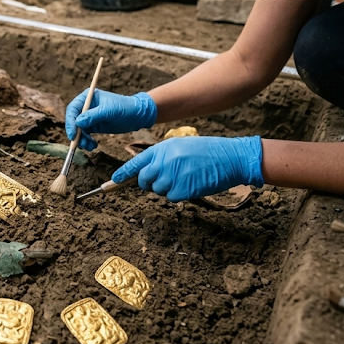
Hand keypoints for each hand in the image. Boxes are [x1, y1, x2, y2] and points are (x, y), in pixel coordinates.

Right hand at [65, 90, 156, 149]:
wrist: (137, 116)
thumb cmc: (125, 108)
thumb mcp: (109, 111)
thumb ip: (93, 116)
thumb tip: (77, 122)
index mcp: (88, 97)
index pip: (73, 109)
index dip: (70, 121)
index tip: (73, 134)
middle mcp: (86, 106)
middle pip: (73, 120)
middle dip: (75, 133)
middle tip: (78, 143)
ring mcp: (89, 117)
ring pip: (78, 130)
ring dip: (81, 139)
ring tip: (89, 146)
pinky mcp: (94, 126)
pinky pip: (85, 135)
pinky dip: (87, 141)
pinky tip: (93, 145)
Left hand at [112, 135, 264, 200]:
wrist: (231, 157)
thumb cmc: (207, 151)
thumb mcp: (180, 146)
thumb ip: (162, 158)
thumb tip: (146, 173)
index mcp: (163, 148)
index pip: (136, 162)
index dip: (123, 173)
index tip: (112, 181)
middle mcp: (164, 162)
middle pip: (144, 180)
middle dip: (149, 183)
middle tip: (165, 179)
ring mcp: (173, 176)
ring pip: (158, 190)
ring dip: (168, 188)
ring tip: (186, 177)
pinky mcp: (183, 189)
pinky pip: (172, 197)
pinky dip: (180, 194)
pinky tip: (192, 184)